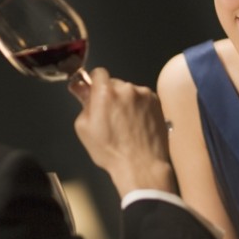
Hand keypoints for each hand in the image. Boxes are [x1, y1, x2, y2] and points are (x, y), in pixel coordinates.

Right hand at [71, 67, 175, 196]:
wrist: (141, 165)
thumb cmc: (112, 152)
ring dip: (126, 101)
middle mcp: (126, 89)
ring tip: (125, 124)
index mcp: (105, 93)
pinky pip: (142, 98)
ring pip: (129, 92)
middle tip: (109, 114)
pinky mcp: (156, 102)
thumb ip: (83, 103)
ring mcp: (143, 95)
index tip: (93, 90)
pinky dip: (139, 107)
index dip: (94, 82)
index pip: (98, 72)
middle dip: (110, 95)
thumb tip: (82, 89)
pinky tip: (136, 124)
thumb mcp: (84, 128)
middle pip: (114, 83)